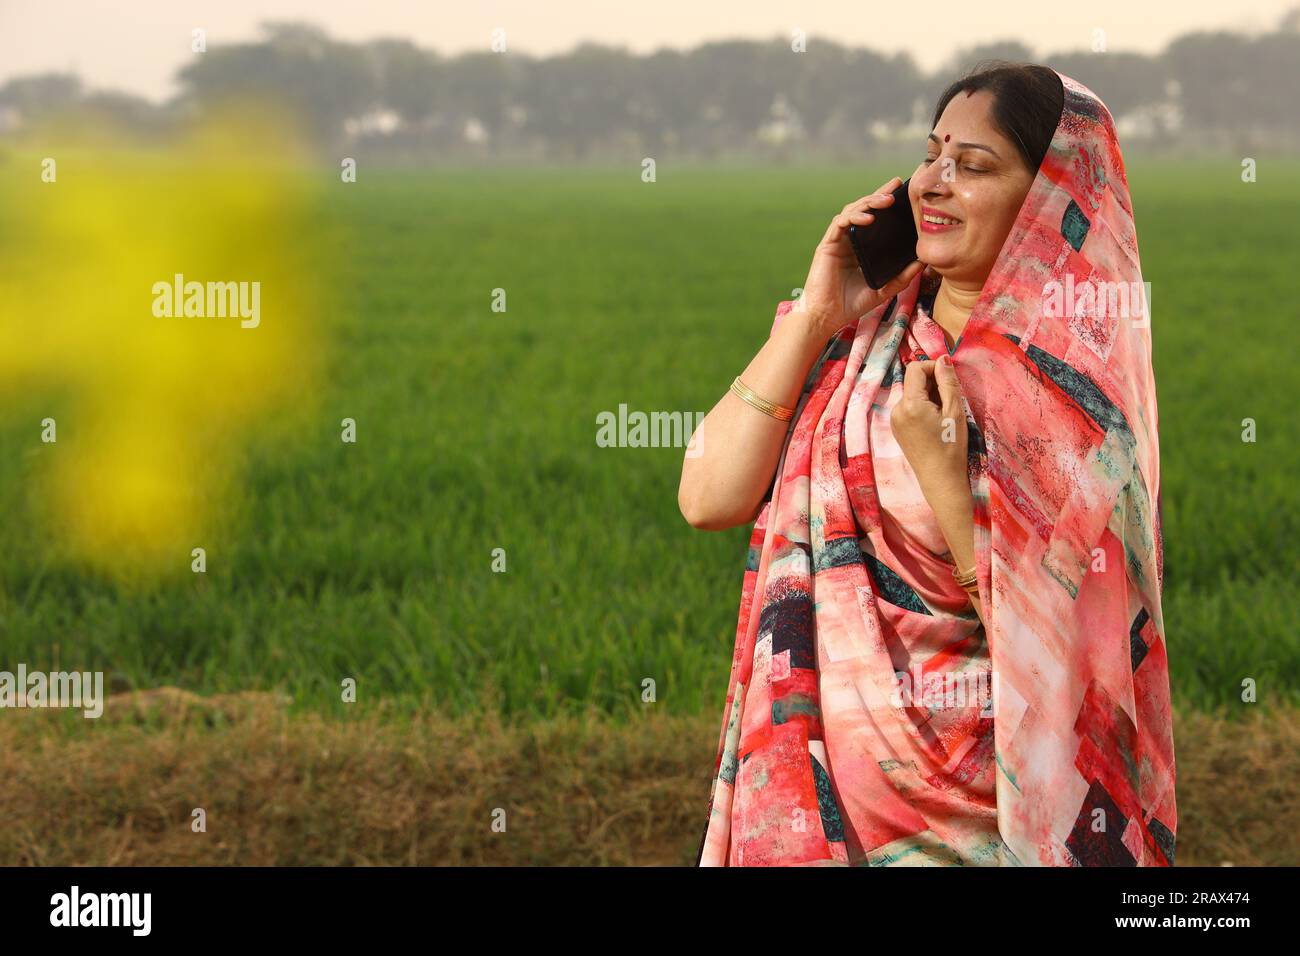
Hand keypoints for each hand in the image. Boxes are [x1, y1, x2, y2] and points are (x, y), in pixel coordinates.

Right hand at [796, 175, 924, 340]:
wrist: (828, 316)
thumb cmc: (852, 304)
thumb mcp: (884, 289)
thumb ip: (902, 277)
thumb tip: (923, 262)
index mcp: (863, 247)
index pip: (876, 219)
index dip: (887, 202)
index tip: (904, 191)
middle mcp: (850, 240)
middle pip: (865, 209)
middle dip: (880, 194)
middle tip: (897, 185)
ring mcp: (838, 241)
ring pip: (852, 211)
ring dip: (869, 202)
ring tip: (887, 200)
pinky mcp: (828, 245)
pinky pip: (840, 223)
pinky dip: (854, 217)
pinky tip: (868, 218)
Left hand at [889, 354, 968, 495]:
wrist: (940, 479)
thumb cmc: (951, 446)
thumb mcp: (954, 411)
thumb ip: (948, 382)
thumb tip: (943, 359)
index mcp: (909, 404)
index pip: (915, 369)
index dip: (933, 368)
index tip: (949, 380)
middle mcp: (897, 410)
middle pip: (913, 381)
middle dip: (932, 383)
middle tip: (949, 400)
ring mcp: (895, 420)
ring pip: (912, 394)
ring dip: (928, 395)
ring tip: (943, 414)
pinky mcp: (897, 428)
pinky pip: (909, 407)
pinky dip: (922, 407)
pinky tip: (934, 422)